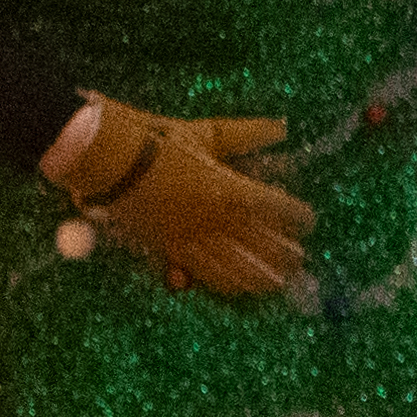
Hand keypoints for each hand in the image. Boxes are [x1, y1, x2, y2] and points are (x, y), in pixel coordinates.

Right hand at [68, 105, 314, 298]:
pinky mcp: (169, 248)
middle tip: (299, 260)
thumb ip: (247, 133)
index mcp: (236, 190)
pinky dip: (223, 282)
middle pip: (265, 246)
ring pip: (238, 267)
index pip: (282, 210)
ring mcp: (195, 238)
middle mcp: (220, 220)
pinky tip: (237, 289)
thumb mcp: (207, 133)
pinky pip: (202, 273)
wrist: (109, 160)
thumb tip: (281, 127)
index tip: (308, 220)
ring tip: (277, 282)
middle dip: (286, 254)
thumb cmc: (158, 141)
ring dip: (261, 276)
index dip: (300, 218)